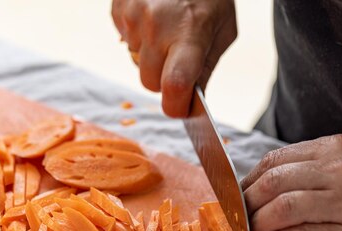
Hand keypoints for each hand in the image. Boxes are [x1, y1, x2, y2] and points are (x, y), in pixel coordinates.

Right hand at [111, 0, 236, 116]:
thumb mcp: (223, 30)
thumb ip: (206, 69)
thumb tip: (190, 103)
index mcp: (190, 33)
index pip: (175, 86)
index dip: (176, 107)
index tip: (180, 109)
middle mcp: (157, 26)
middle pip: (149, 82)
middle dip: (162, 79)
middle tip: (176, 58)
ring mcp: (134, 17)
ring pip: (135, 63)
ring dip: (149, 55)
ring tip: (166, 29)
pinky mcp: (119, 9)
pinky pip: (124, 42)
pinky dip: (137, 37)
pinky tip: (152, 18)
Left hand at [241, 134, 341, 230]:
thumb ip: (310, 171)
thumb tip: (258, 187)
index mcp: (336, 149)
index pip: (275, 160)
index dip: (246, 181)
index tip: (235, 197)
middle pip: (272, 183)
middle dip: (245, 204)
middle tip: (236, 220)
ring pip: (281, 209)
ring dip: (255, 226)